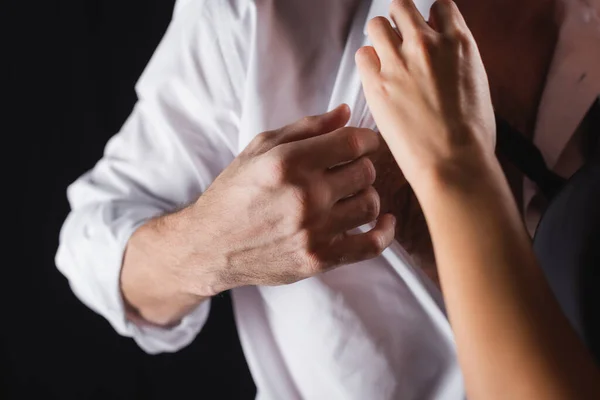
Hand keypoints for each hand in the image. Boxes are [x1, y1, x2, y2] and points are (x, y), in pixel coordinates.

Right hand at [180, 105, 395, 293]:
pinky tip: (383, 221)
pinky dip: (385, 232)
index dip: (366, 139)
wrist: (210, 245)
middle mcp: (304, 196)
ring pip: (370, 204)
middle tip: (349, 170)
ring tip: (351, 195)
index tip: (365, 142)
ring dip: (366, 195)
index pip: (351, 142)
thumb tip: (345, 113)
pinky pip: (371, 246)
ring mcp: (313, 230)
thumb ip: (304, 128)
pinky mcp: (319, 259)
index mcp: (288, 163)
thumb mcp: (259, 149)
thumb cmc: (234, 193)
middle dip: (362, 166)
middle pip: (365, 171)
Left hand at [355, 0, 494, 188]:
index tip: (426, 30)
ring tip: (384, 58)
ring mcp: (400, 62)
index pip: (439, 6)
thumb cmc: (471, 135)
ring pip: (377, 24)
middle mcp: (428, 44)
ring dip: (380, 37)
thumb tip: (444, 56)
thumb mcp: (477, 84)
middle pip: (402, 6)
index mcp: (459, 43)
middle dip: (400, 20)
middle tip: (399, 40)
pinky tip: (376, 78)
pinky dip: (367, 63)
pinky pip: (362, 55)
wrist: (453, 162)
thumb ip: (456, 61)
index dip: (430, 18)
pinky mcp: (377, 83)